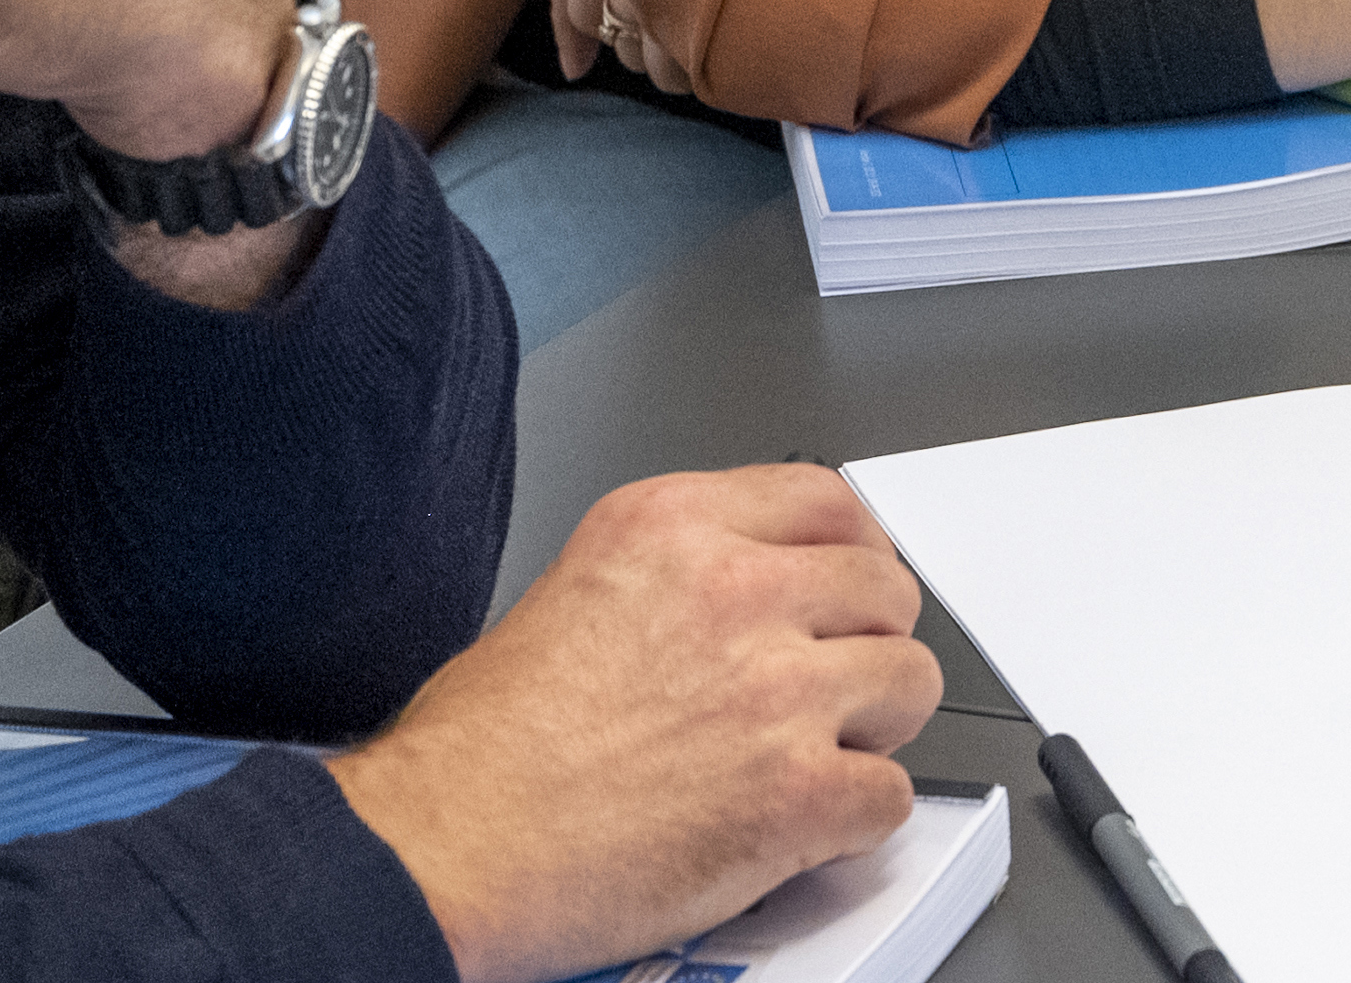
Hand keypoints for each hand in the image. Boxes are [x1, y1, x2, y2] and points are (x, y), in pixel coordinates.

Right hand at [327, 466, 944, 982]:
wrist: (438, 853)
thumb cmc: (472, 757)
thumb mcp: (568, 595)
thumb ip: (677, 578)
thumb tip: (753, 597)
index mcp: (670, 528)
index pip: (825, 498)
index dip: (855, 549)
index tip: (852, 586)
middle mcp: (734, 591)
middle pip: (885, 589)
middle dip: (867, 643)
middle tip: (831, 689)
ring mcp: (775, 690)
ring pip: (912, 682)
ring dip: (875, 729)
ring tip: (814, 757)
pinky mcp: (797, 791)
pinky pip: (890, 794)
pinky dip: (856, 820)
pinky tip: (801, 827)